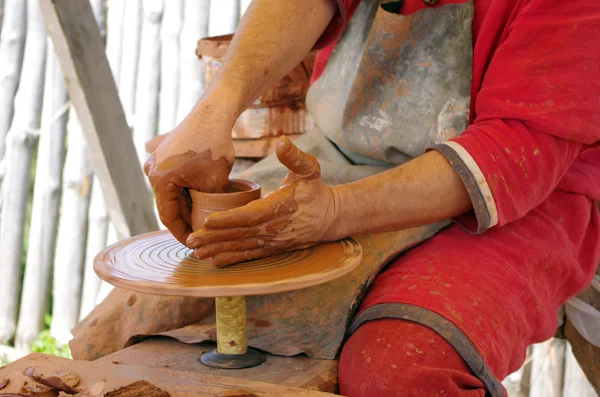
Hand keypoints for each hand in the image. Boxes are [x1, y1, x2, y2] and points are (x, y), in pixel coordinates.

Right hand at [144, 103, 235, 244]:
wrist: (213, 114)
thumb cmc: (214, 147)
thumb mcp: (216, 184)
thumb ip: (210, 206)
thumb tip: (210, 224)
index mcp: (159, 181)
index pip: (169, 218)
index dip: (182, 234)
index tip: (193, 246)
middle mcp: (151, 171)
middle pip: (168, 205)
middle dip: (183, 220)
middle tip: (198, 236)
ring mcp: (156, 160)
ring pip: (170, 192)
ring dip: (184, 205)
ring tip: (199, 219)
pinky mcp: (164, 153)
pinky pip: (172, 178)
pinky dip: (183, 190)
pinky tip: (197, 198)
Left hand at [186, 136, 340, 267]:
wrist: (329, 217)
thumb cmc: (314, 191)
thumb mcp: (309, 169)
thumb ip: (294, 157)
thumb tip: (281, 141)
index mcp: (279, 207)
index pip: (250, 216)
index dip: (229, 219)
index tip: (208, 221)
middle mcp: (274, 228)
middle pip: (240, 234)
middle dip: (215, 237)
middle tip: (191, 240)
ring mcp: (273, 241)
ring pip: (242, 246)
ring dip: (218, 249)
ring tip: (196, 252)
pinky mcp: (272, 249)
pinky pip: (250, 255)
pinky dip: (232, 258)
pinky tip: (215, 260)